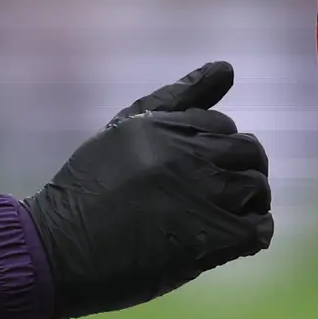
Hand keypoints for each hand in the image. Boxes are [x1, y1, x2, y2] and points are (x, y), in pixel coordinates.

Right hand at [22, 62, 275, 318]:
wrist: (58, 251)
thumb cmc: (85, 192)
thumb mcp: (122, 130)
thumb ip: (176, 98)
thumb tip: (229, 67)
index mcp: (166, 127)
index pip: (223, 125)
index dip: (215, 149)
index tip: (193, 173)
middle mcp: (189, 156)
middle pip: (249, 153)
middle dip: (240, 171)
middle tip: (215, 196)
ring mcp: (203, 197)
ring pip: (257, 188)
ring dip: (247, 203)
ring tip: (220, 219)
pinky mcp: (212, 239)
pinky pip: (259, 230)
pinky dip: (253, 234)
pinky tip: (228, 240)